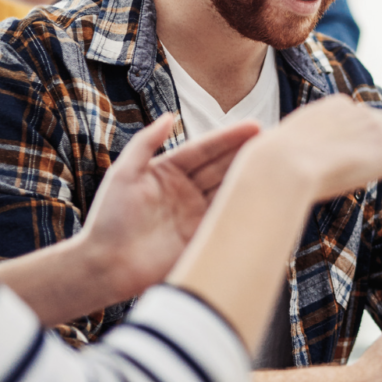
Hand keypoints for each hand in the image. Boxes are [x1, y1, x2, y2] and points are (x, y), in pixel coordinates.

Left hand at [79, 114, 260, 300]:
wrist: (104, 266)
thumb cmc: (108, 218)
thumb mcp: (123, 174)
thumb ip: (146, 143)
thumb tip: (170, 116)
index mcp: (170, 170)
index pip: (206, 149)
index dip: (230, 138)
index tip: (255, 127)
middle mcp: (187, 190)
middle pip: (223, 167)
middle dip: (247, 154)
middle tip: (276, 142)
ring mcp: (196, 214)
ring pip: (229, 190)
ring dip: (251, 179)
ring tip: (277, 166)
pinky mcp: (201, 237)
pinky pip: (226, 220)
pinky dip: (244, 209)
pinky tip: (263, 199)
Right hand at [261, 96, 381, 201]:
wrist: (284, 165)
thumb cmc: (272, 160)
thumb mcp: (280, 142)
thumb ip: (291, 142)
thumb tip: (263, 140)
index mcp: (333, 106)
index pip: (360, 115)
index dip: (372, 126)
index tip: (380, 133)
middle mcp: (356, 113)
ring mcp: (372, 131)